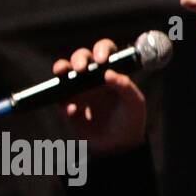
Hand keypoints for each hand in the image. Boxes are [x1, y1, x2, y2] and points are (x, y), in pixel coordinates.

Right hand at [51, 38, 146, 154]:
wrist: (119, 146)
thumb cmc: (130, 119)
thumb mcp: (134, 103)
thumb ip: (126, 87)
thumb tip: (109, 73)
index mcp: (110, 71)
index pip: (104, 52)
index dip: (101, 50)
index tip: (101, 60)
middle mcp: (92, 77)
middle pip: (80, 58)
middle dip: (78, 59)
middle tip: (81, 68)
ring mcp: (77, 90)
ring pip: (64, 73)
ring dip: (61, 69)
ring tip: (63, 74)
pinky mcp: (68, 106)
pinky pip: (61, 100)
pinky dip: (65, 103)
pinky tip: (74, 111)